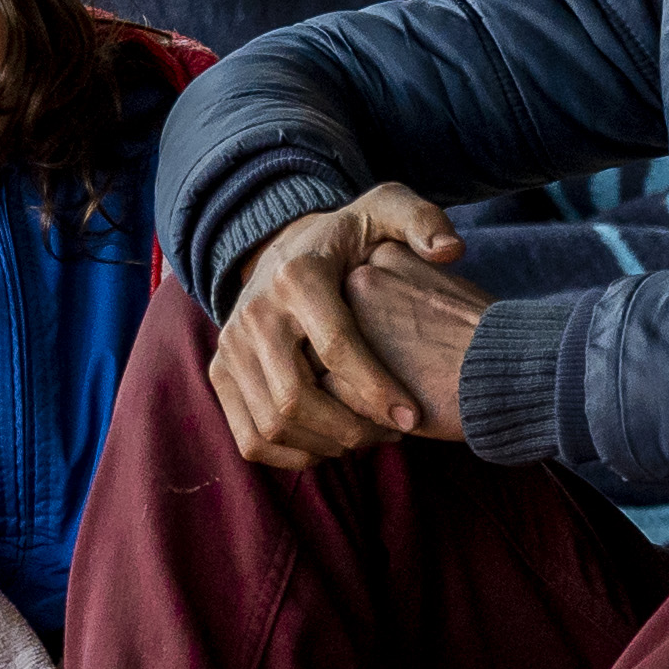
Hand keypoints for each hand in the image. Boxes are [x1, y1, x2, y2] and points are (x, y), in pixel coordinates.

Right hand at [210, 183, 467, 468]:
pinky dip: (291, 456)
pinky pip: (249, 437)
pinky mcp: (220, 372)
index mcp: (298, 276)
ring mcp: (230, 345)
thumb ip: (423, 221)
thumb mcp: (385, 212)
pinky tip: (330, 447)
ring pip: (272, 423)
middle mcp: (254, 312)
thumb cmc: (347, 240)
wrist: (282, 248)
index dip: (377, 390)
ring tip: (365, 440)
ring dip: (324, 446)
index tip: (411, 417)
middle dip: (350, 429)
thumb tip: (449, 252)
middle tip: (389, 435)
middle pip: (297, 397)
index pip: (337, 347)